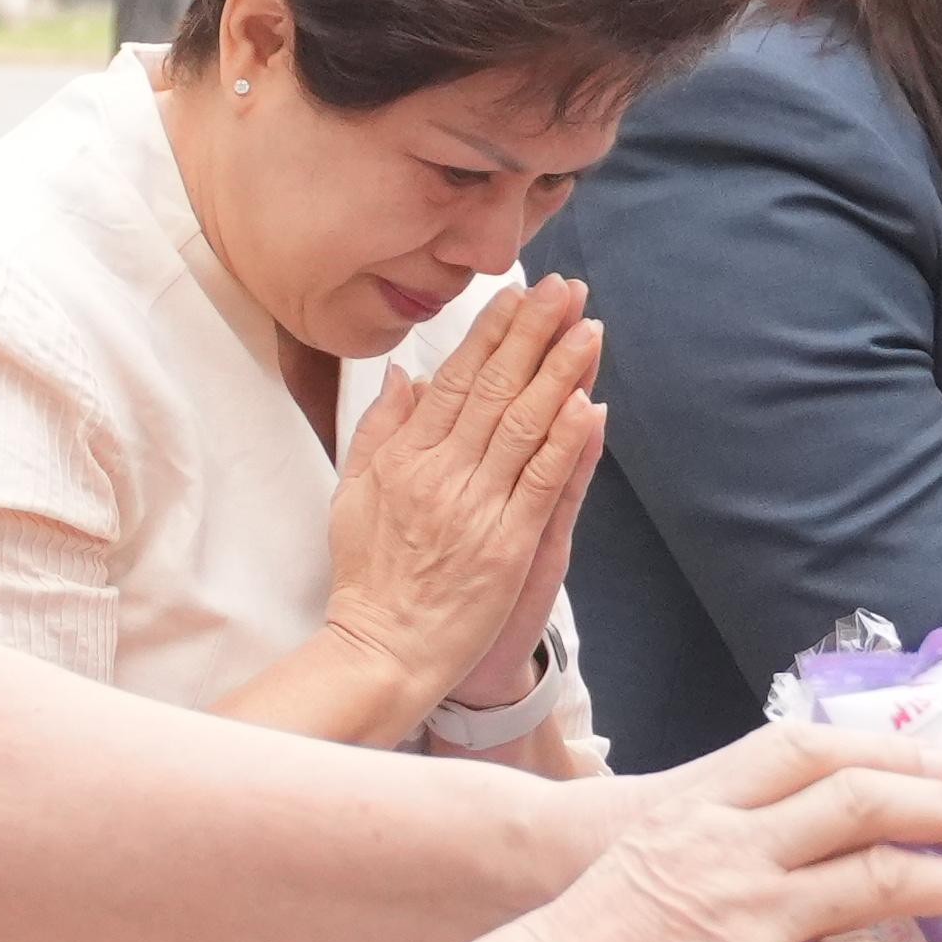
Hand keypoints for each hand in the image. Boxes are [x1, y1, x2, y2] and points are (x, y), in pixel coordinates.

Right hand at [319, 280, 603, 721]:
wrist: (381, 649)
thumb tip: (403, 375)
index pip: (455, 379)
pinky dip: (566, 442)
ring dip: (560, 372)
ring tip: (588, 330)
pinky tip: (587, 405)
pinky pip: (541, 482)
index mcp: (404, 457)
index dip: (492, 333)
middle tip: (567, 291)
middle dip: (535, 334)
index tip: (520, 295)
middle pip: (495, 389)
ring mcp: (475, 508)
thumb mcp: (353, 493)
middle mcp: (439, 474)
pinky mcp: (506, 545)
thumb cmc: (368, 576)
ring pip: (524, 425)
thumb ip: (379, 430)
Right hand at [443, 728, 941, 941]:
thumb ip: (706, 849)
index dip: (882, 749)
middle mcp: (729, 850)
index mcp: (693, 809)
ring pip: (884, 878)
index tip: (933, 762)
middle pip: (863, 800)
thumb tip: (778, 859)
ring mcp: (750, 919)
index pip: (804, 748)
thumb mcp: (633, 863)